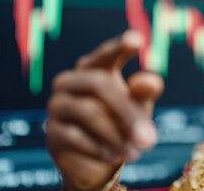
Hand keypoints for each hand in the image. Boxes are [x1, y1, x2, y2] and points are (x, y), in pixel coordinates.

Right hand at [46, 30, 163, 190]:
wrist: (102, 162)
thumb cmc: (124, 124)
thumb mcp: (140, 107)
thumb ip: (145, 92)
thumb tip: (151, 81)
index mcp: (96, 68)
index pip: (106, 54)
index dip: (119, 47)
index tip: (136, 40)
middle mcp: (72, 81)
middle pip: (99, 84)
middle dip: (127, 111)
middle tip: (149, 139)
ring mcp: (58, 104)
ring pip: (88, 112)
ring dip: (116, 135)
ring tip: (135, 152)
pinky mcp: (52, 131)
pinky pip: (75, 136)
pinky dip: (100, 148)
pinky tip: (114, 156)